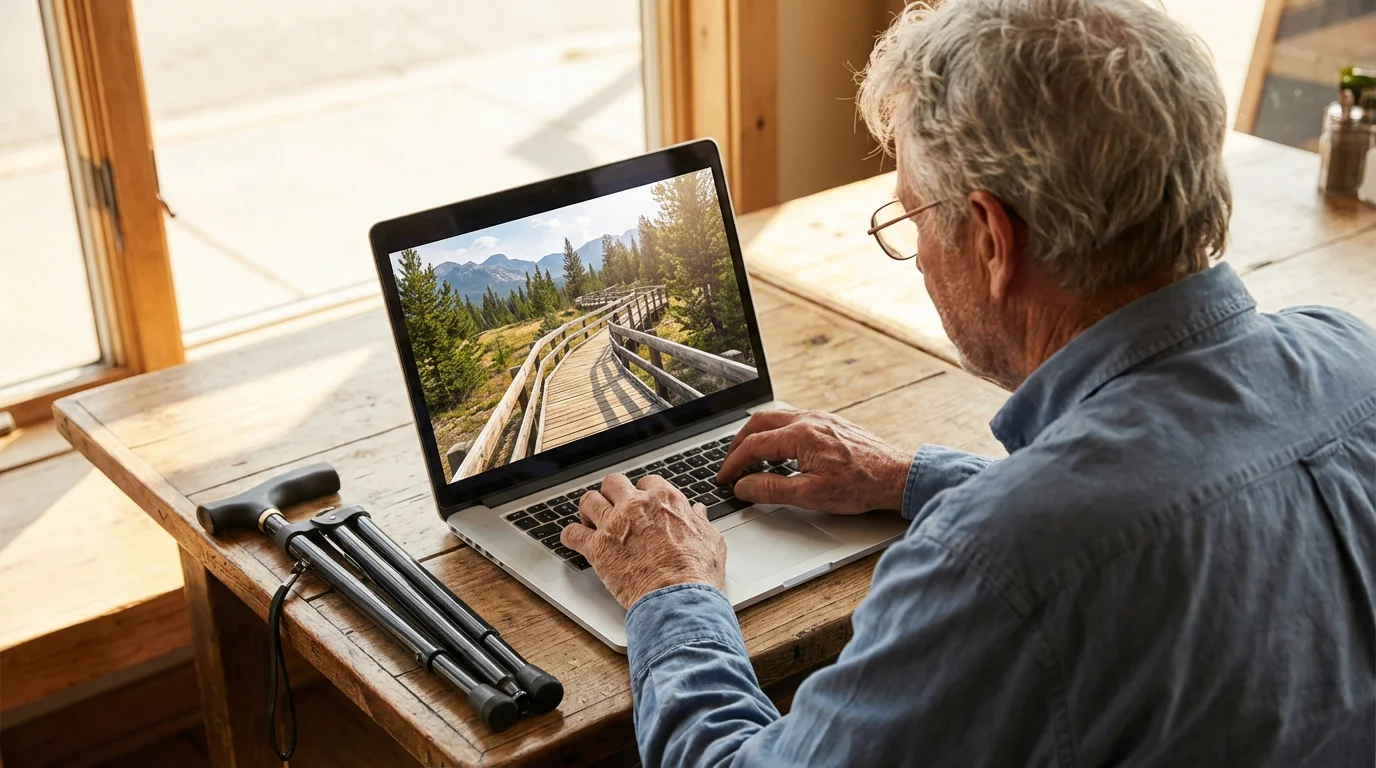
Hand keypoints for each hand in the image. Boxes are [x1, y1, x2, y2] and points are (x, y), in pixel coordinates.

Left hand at [560, 473, 726, 609]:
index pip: (647, 482)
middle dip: (612, 493)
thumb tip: (697, 513)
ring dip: (588, 509)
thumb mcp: (710, 541)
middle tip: (613, 505)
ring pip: (589, 501)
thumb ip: (701, 522)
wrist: (678, 598)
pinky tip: (573, 539)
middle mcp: (636, 506)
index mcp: (665, 500)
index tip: (641, 501)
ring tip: (590, 519)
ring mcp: (614, 525)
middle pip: (613, 483)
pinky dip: (570, 536)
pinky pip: (572, 534)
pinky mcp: (598, 548)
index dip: (643, 492)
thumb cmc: (696, 573)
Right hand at [716, 410, 911, 514]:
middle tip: (730, 464)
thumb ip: (772, 490)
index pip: (754, 445)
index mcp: (800, 435)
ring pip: (776, 418)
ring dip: (758, 436)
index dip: (733, 463)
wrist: (896, 476)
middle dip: (739, 444)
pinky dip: (777, 434)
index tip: (724, 478)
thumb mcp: (810, 495)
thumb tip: (744, 486)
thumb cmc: (860, 486)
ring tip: (751, 460)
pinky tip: (781, 453)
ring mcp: (820, 418)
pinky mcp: (830, 423)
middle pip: (759, 423)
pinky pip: (793, 420)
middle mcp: (809, 420)